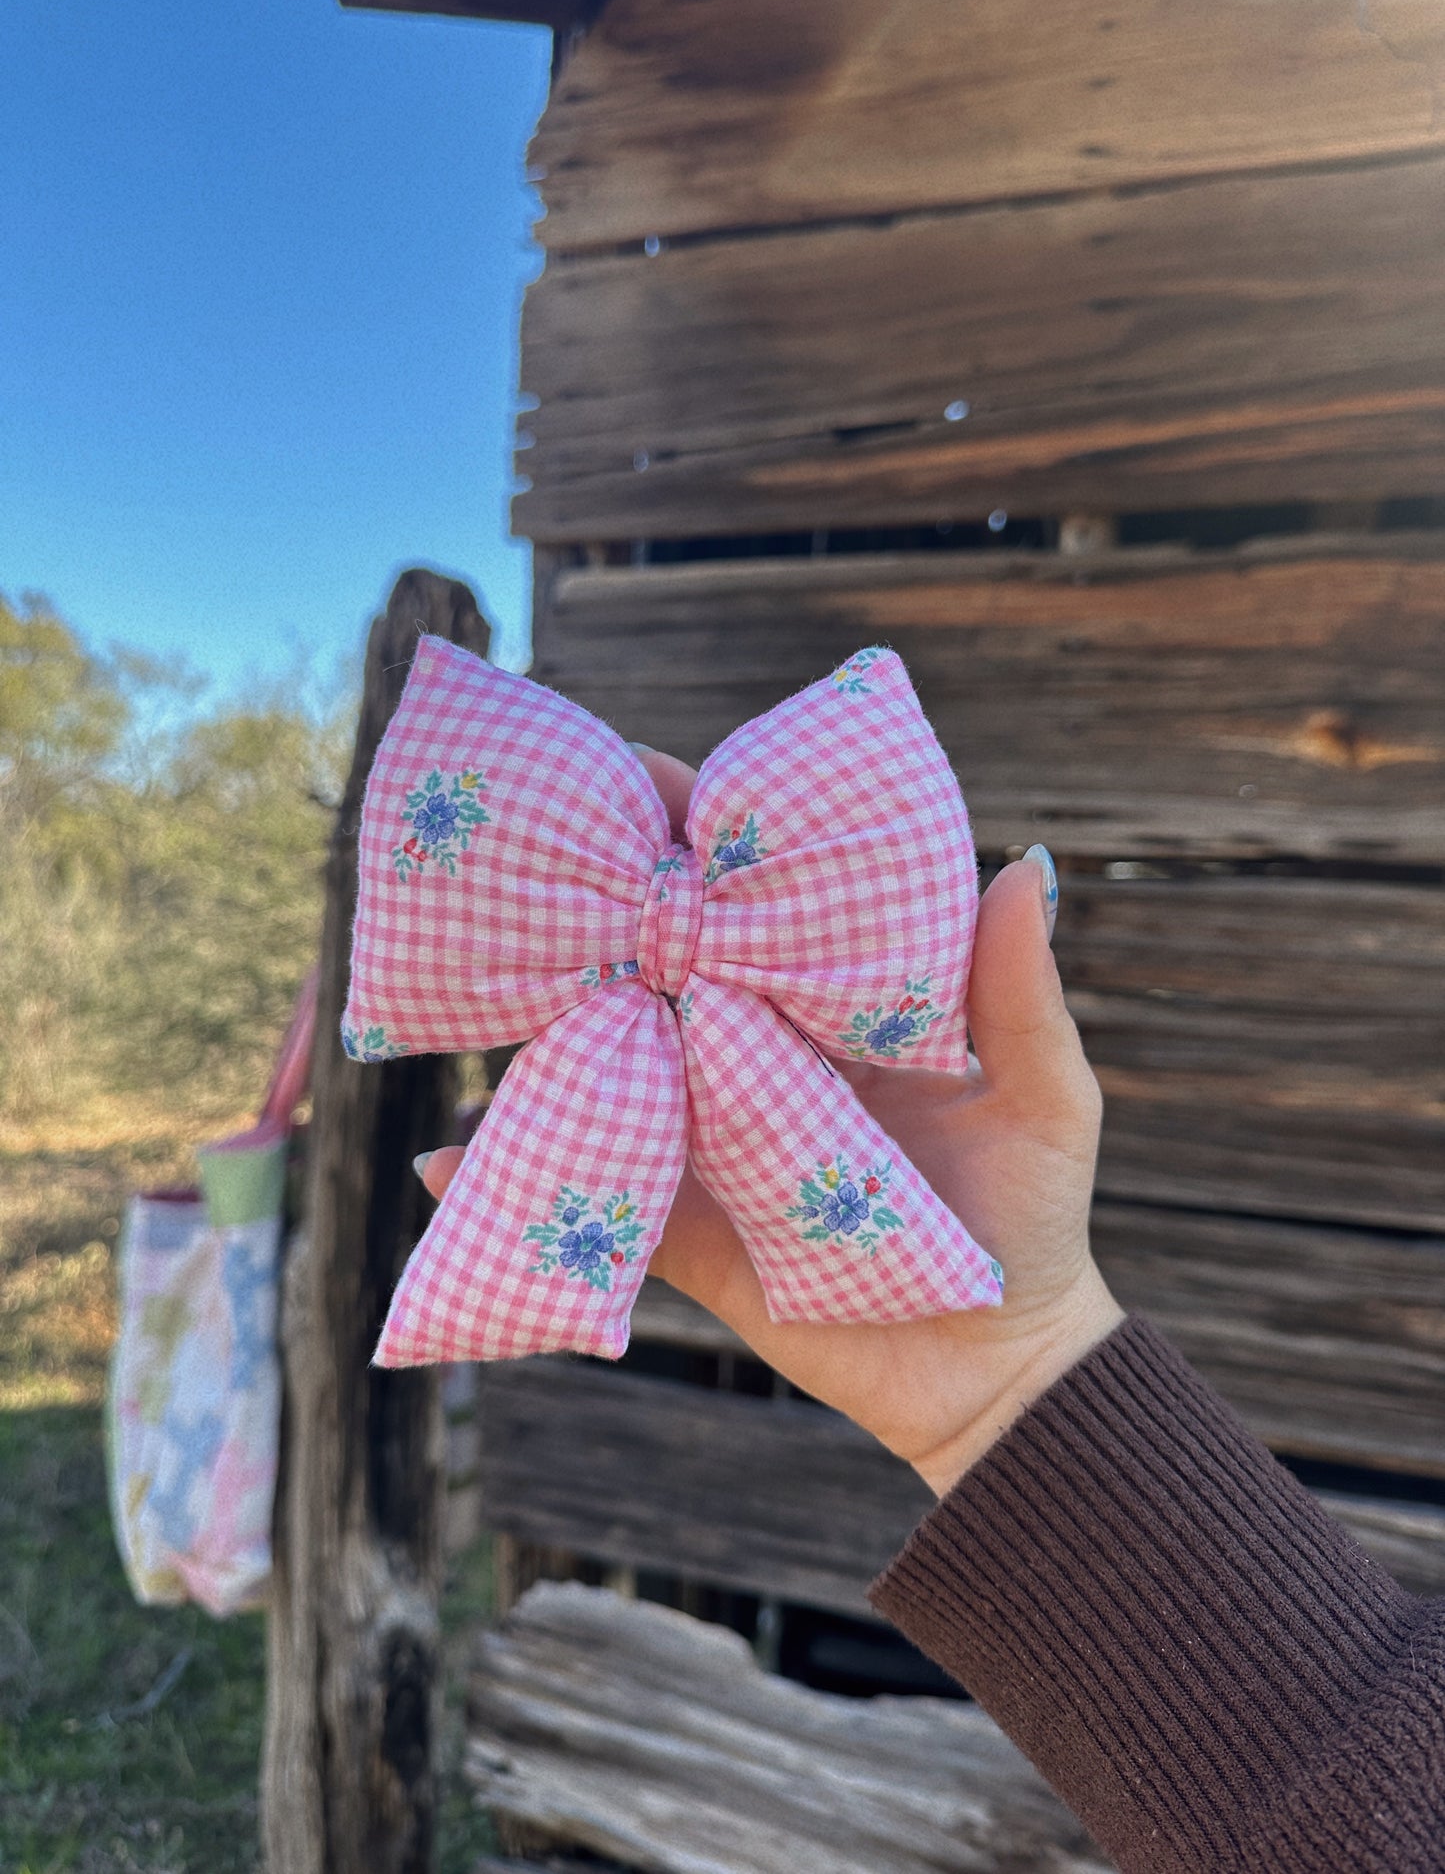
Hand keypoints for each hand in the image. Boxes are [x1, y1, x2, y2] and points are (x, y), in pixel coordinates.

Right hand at [419, 750, 1121, 1497]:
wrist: (996, 1370)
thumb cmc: (1033, 1217)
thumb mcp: (1045, 1098)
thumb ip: (1021, 994)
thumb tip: (1026, 865)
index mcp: (830, 1007)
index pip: (758, 898)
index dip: (703, 833)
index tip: (645, 771)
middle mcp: (757, 1057)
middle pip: (666, 965)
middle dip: (602, 906)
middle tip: (526, 851)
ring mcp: (711, 1140)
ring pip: (613, 1069)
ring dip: (542, 1027)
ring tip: (471, 974)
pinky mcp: (684, 1231)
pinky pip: (592, 1196)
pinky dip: (511, 1184)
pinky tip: (438, 1162)